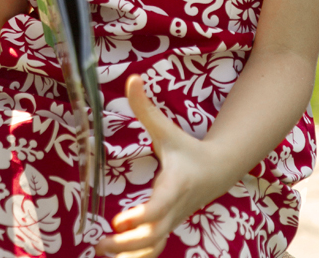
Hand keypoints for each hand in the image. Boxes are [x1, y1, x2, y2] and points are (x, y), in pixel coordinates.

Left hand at [95, 76, 231, 257]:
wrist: (217, 170)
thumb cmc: (188, 148)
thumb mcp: (166, 128)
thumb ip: (145, 107)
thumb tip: (132, 78)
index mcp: (174, 185)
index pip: (158, 208)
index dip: (139, 218)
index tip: (117, 221)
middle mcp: (174, 208)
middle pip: (154, 236)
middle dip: (128, 244)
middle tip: (101, 244)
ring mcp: (173, 221)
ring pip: (155, 248)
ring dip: (131, 255)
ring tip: (102, 253)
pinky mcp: (168, 227)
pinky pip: (154, 248)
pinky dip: (137, 256)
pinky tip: (115, 257)